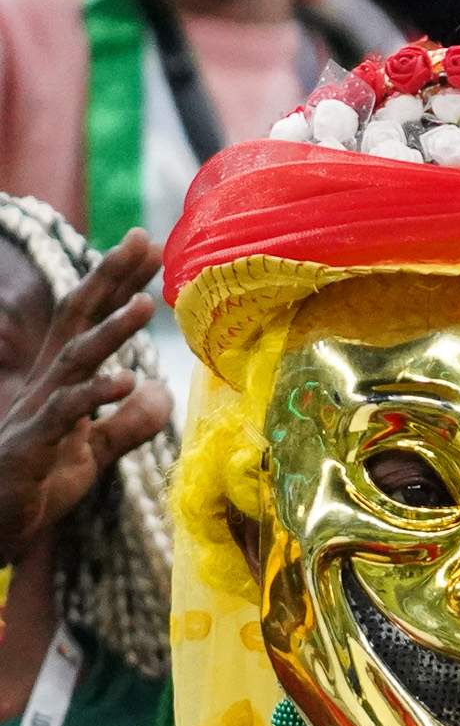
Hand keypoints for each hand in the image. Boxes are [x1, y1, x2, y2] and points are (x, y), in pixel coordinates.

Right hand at [0, 227, 162, 561]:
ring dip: (110, 331)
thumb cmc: (37, 484)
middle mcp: (48, 387)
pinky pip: (66, 415)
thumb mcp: (94, 451)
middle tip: (140, 240)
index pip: (88, 319)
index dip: (115, 282)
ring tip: (145, 304)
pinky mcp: (33, 446)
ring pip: (75, 361)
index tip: (144, 242)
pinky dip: (94, 397)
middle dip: (107, 280)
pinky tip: (124, 382)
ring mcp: (38, 413)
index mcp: (62, 383)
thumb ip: (129, 423)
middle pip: (77, 322)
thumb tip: (161, 391)